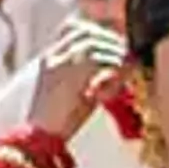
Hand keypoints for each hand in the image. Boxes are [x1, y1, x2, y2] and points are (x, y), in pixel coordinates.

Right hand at [27, 18, 122, 148]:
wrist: (39, 138)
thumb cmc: (57, 123)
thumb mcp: (72, 93)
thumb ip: (88, 78)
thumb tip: (116, 70)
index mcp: (49, 59)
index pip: (73, 29)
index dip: (98, 32)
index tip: (115, 44)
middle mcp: (52, 56)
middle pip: (86, 33)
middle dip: (111, 40)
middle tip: (128, 54)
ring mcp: (59, 63)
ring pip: (93, 43)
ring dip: (114, 52)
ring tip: (129, 65)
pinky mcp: (69, 74)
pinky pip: (97, 59)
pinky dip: (113, 66)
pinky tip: (123, 77)